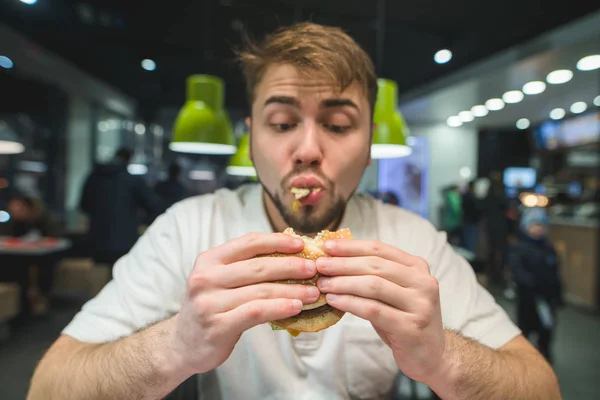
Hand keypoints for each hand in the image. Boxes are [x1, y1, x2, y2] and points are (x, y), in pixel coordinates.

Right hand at [170, 232, 320, 373]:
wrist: (183, 344)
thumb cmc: (211, 307)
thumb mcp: (219, 280)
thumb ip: (245, 267)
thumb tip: (291, 255)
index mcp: (209, 260)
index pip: (249, 243)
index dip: (277, 241)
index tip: (302, 244)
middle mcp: (206, 278)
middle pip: (258, 266)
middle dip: (291, 266)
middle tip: (315, 269)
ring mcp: (209, 302)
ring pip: (261, 291)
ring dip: (292, 290)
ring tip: (313, 292)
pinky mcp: (217, 326)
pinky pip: (256, 312)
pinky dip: (280, 308)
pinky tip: (296, 307)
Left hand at [316, 240, 444, 383]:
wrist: (431, 355)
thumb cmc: (404, 319)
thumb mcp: (393, 292)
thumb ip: (373, 275)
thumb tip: (334, 259)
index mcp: (417, 267)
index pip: (379, 249)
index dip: (351, 246)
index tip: (327, 246)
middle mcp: (423, 282)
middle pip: (375, 265)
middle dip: (342, 264)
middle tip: (319, 266)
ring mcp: (420, 305)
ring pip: (373, 286)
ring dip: (343, 283)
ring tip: (322, 284)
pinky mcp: (411, 327)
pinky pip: (373, 310)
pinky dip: (350, 303)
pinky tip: (333, 301)